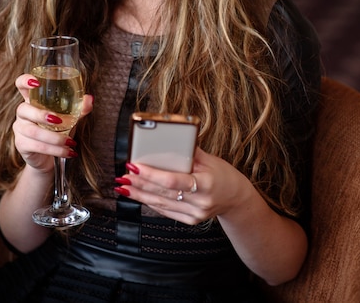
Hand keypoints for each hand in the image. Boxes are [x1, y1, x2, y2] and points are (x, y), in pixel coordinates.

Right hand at [13, 73, 93, 173]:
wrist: (50, 158)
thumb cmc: (58, 131)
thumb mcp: (69, 118)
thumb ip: (79, 108)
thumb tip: (90, 98)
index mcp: (32, 100)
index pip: (21, 85)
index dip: (25, 81)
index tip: (36, 82)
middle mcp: (23, 113)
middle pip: (23, 109)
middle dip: (41, 115)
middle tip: (60, 121)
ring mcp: (20, 129)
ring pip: (33, 131)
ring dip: (54, 137)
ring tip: (71, 141)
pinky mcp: (21, 144)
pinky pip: (37, 146)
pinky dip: (55, 150)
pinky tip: (68, 151)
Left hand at [114, 146, 244, 224]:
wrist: (236, 199)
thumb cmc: (223, 174)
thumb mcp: (210, 159)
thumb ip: (189, 151)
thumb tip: (168, 139)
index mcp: (206, 184)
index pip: (173, 180)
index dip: (151, 174)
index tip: (135, 166)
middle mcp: (200, 202)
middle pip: (163, 193)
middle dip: (140, 184)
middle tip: (123, 176)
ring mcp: (195, 214)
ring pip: (161, 204)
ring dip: (139, 194)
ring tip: (124, 186)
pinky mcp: (190, 220)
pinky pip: (166, 211)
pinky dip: (150, 202)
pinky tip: (139, 195)